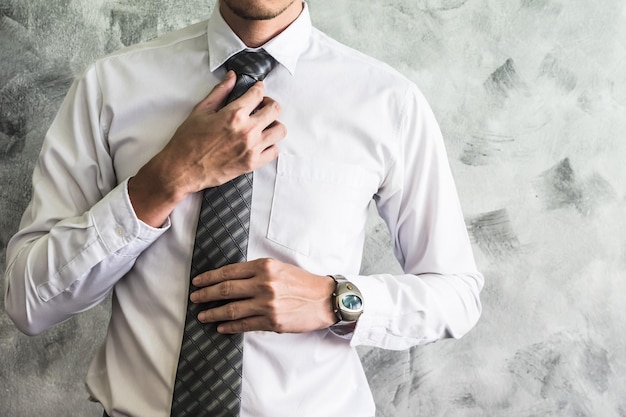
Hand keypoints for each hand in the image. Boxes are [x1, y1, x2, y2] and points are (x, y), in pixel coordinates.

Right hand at [129, 71, 285, 226]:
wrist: (182, 169)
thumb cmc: (188, 141)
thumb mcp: (201, 111)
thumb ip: (220, 92)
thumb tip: (232, 77)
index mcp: (234, 114)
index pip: (258, 94)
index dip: (259, 88)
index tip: (258, 89)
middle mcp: (247, 130)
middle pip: (275, 110)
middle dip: (269, 104)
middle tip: (261, 106)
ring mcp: (252, 148)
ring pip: (279, 130)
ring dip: (273, 124)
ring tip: (263, 124)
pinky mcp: (253, 163)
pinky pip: (274, 151)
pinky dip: (271, 144)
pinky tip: (261, 142)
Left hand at [189, 258, 337, 333]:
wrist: (325, 299)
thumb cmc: (303, 282)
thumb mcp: (279, 267)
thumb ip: (257, 271)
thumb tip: (232, 279)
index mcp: (264, 267)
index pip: (229, 272)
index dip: (209, 277)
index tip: (197, 281)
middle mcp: (264, 284)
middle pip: (225, 290)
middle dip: (205, 295)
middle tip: (194, 298)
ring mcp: (267, 304)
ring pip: (231, 309)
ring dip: (213, 313)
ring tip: (203, 316)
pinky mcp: (272, 321)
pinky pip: (244, 325)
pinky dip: (229, 326)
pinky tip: (221, 327)